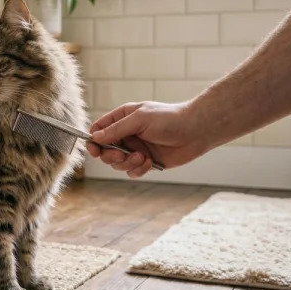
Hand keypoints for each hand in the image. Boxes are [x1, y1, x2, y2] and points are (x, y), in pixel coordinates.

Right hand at [86, 101, 207, 177]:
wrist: (196, 131)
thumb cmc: (169, 119)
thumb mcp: (139, 120)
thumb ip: (116, 129)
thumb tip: (95, 138)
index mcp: (122, 118)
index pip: (99, 130)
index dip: (94, 141)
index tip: (95, 150)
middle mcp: (127, 134)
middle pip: (105, 150)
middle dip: (111, 156)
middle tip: (121, 156)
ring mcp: (135, 149)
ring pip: (118, 163)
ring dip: (127, 163)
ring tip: (142, 157)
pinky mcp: (146, 162)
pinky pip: (132, 171)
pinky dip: (138, 169)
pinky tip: (150, 163)